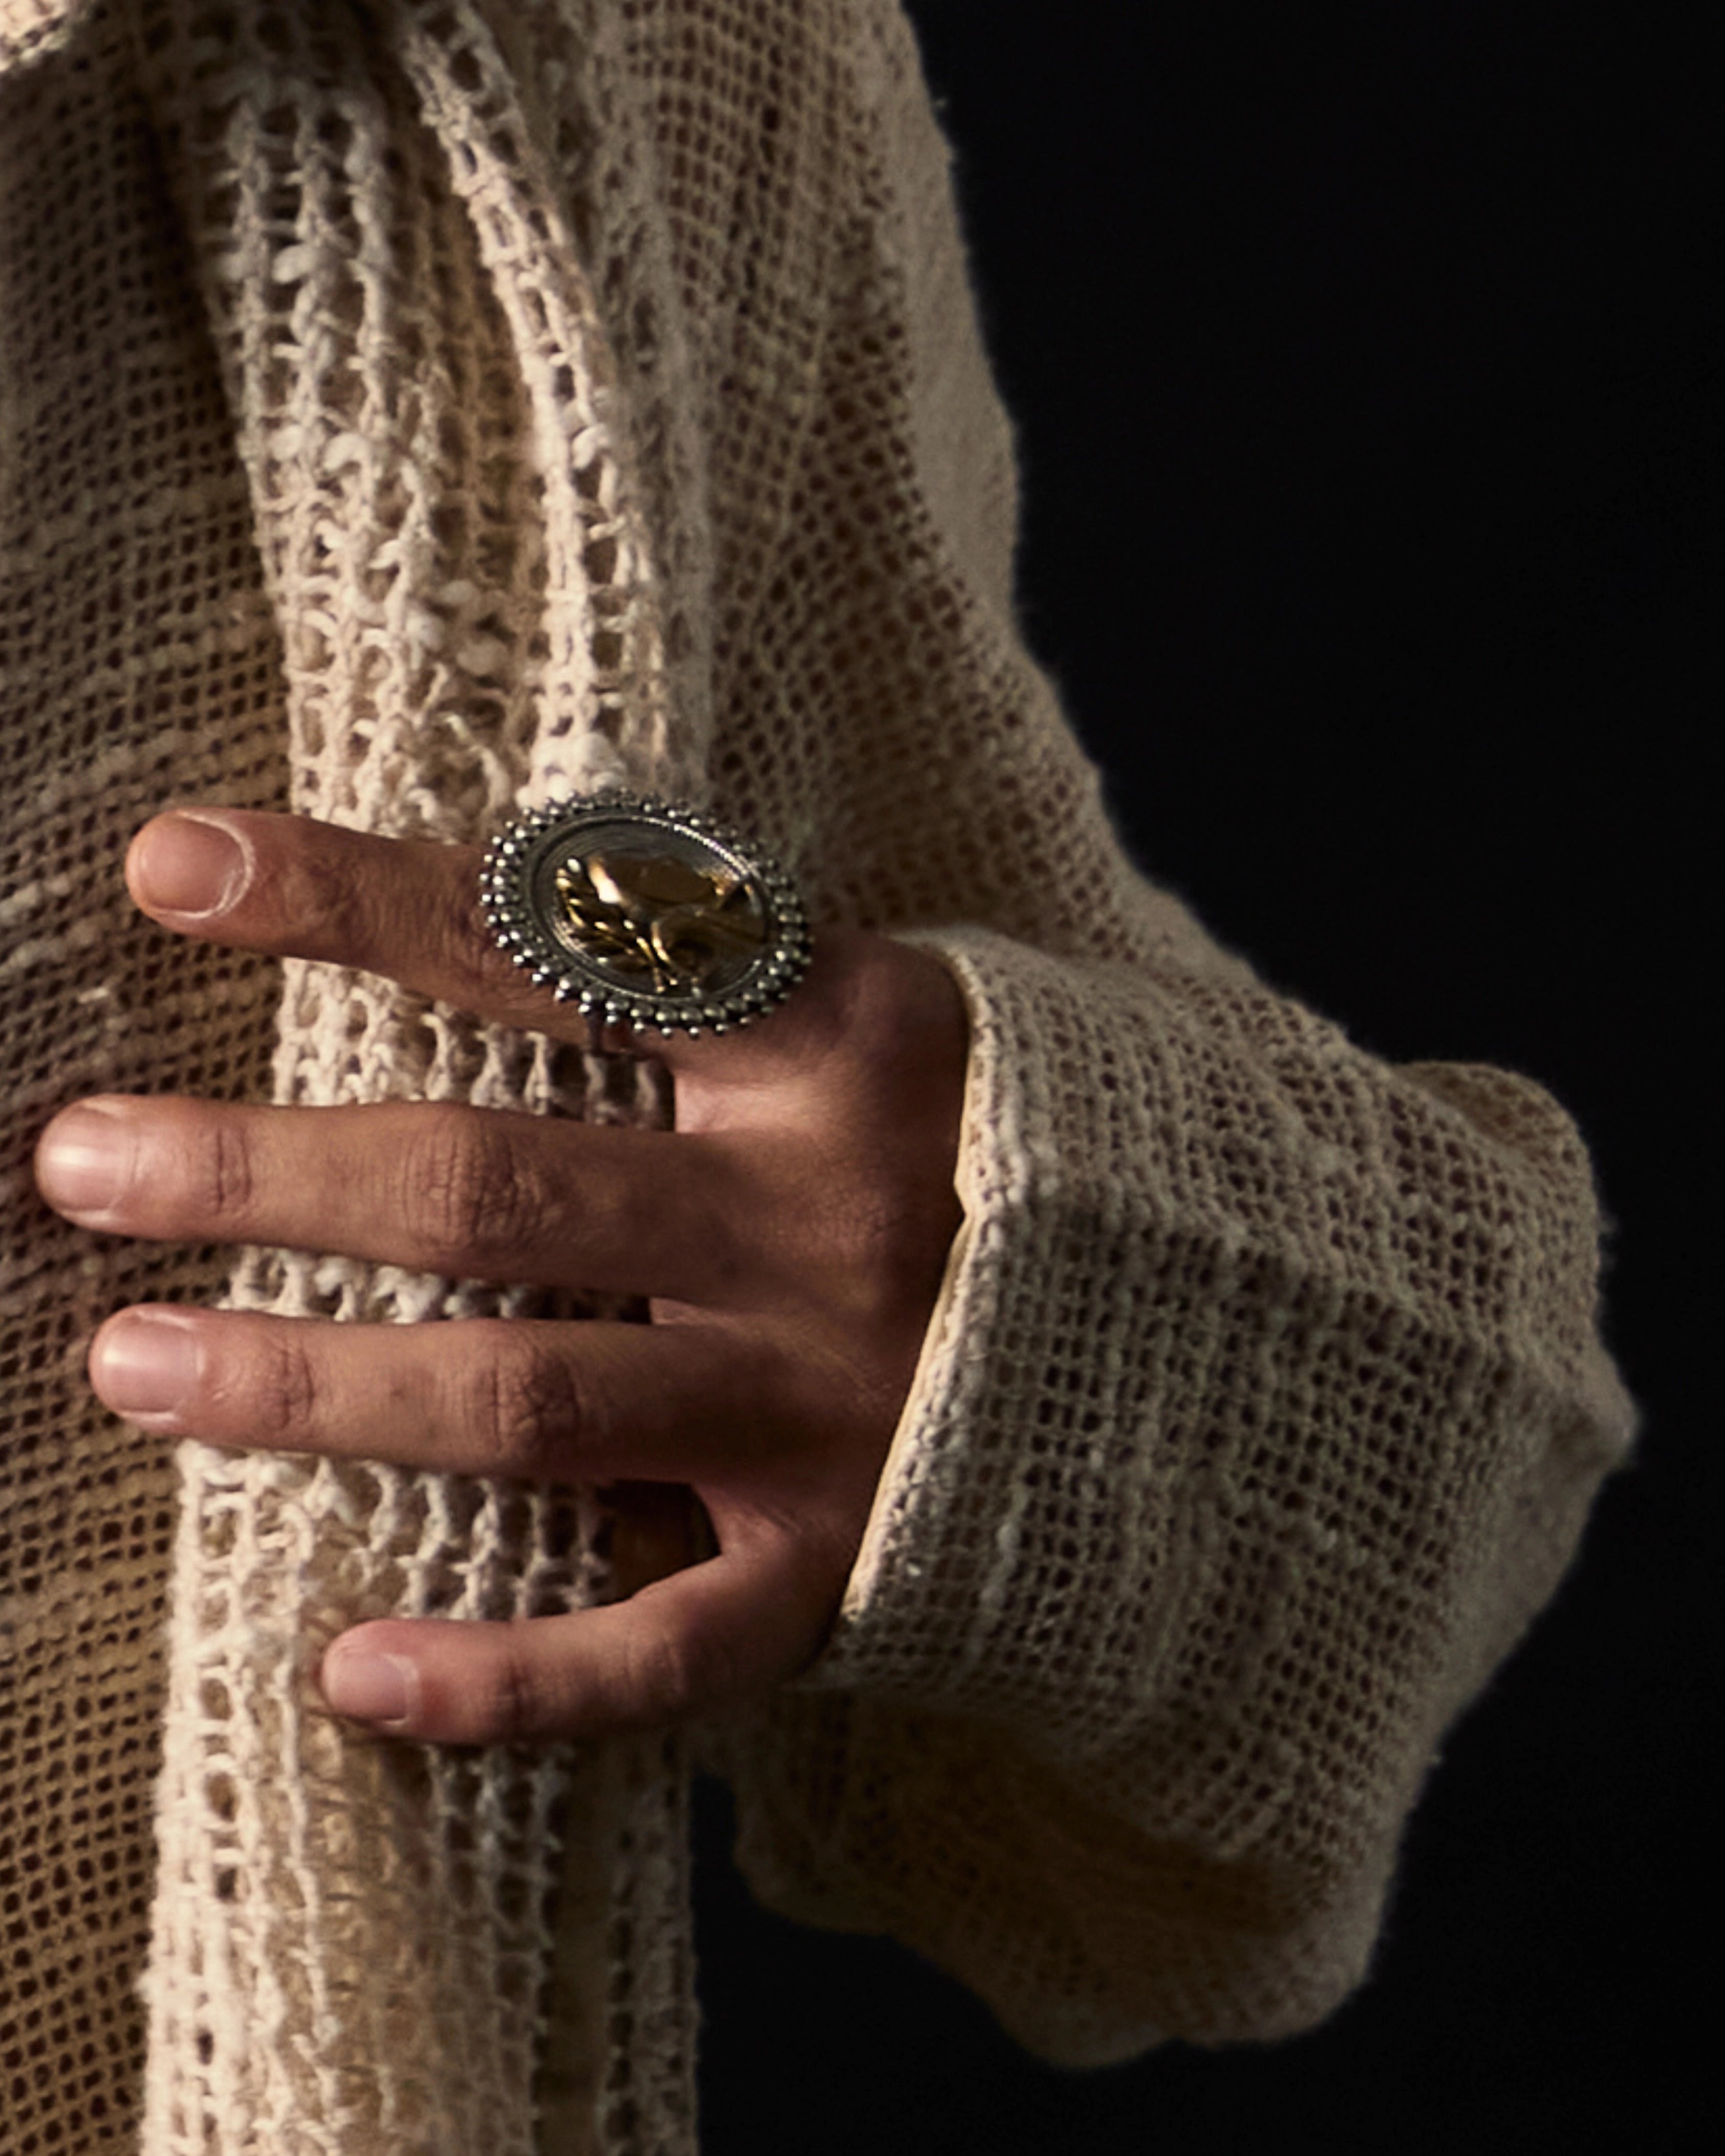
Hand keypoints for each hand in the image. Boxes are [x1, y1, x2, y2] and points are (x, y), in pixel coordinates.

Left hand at [34, 809, 966, 1743]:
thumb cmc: (997, 1153)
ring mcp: (838, 1404)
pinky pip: (658, 1644)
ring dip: (311, 1387)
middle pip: (501, 1187)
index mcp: (845, 1043)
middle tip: (81, 1159)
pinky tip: (344, 1679)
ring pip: (533, 1401)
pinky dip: (503, 1675)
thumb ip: (724, 988)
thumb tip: (482, 923)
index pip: (569, 942)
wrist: (1225, 1339)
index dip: (359, 895)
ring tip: (132, 1364)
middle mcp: (831, 1217)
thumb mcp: (890, 1025)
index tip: (171, 866)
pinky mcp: (848, 1567)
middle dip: (268, 1172)